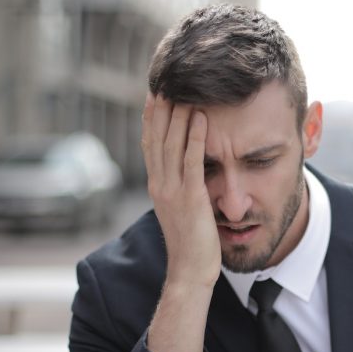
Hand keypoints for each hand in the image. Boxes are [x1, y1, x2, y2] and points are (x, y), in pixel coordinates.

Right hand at [141, 93, 220, 289]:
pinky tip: (201, 118)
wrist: (190, 271)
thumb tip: (187, 170)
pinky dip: (195, 138)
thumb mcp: (181, 209)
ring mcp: (172, 191)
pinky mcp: (190, 199)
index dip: (152, 117)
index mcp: (157, 186)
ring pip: (171, 144)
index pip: (151, 144)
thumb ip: (180, 188)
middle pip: (157, 138)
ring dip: (178, 115)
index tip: (156, 92)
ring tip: (184, 89)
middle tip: (166, 79)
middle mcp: (159, 184)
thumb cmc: (192, 242)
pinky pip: (191, 162)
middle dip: (161, 108)